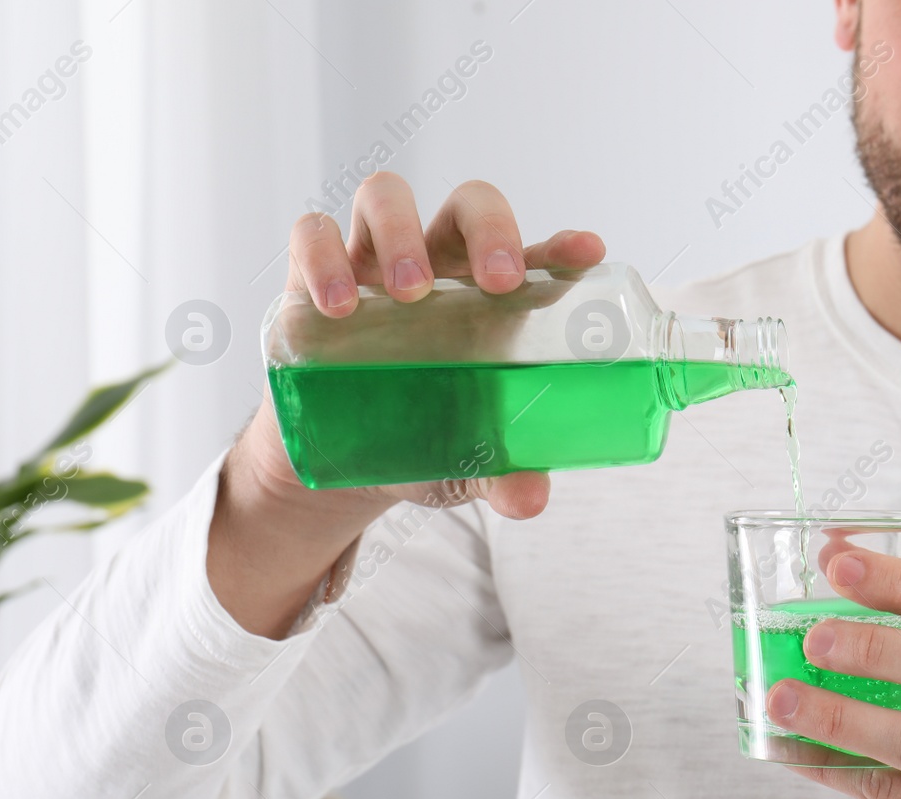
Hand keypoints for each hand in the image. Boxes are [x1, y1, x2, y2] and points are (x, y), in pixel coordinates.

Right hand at [212, 173, 604, 638]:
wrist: (345, 459)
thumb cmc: (429, 439)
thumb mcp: (468, 464)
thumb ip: (503, 476)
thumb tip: (531, 499)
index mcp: (495, 299)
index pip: (539, 256)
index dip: (563, 247)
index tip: (587, 251)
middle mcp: (443, 264)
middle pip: (471, 204)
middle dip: (491, 230)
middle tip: (499, 281)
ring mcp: (377, 260)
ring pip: (386, 196)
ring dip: (402, 233)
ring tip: (409, 295)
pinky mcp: (315, 273)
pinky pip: (312, 234)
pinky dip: (322, 258)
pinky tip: (335, 306)